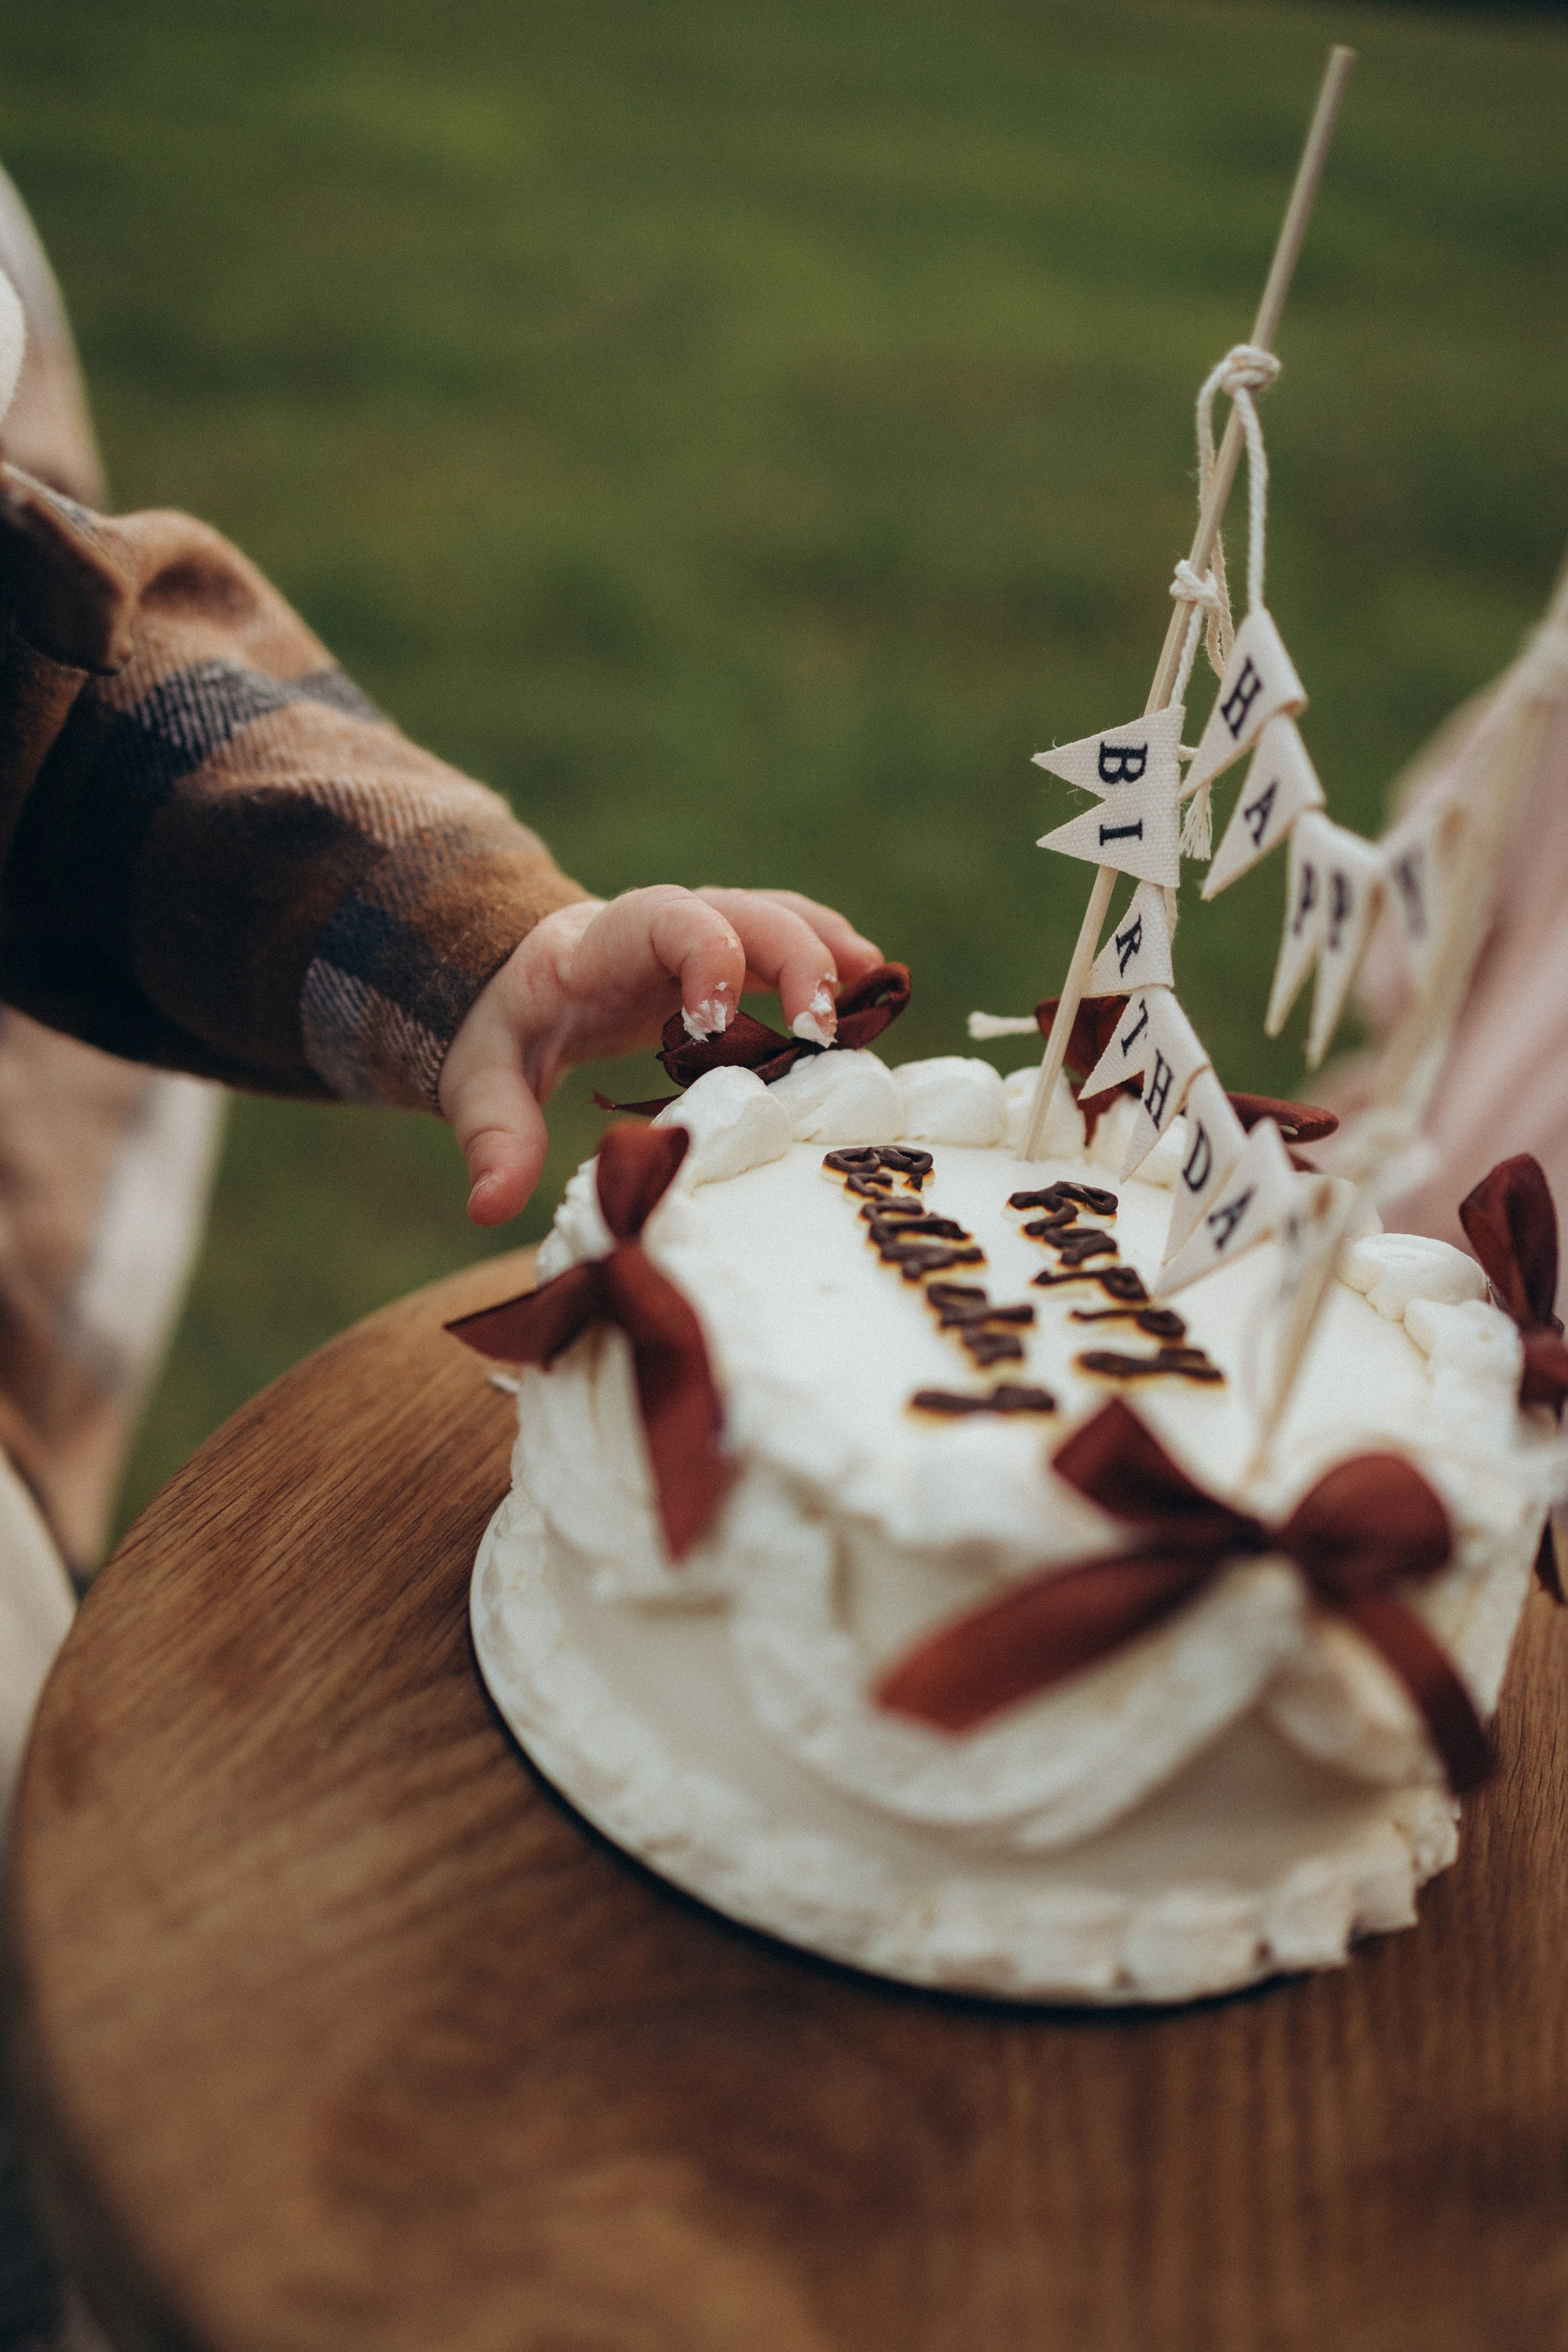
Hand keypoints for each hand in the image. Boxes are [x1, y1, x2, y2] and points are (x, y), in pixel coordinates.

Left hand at [438, 884, 883, 1224]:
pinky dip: (831, 955)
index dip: (704, 955)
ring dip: (827, 950)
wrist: (512, 982)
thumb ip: (492, 1138)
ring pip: (777, 916)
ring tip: (874, 998)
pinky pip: (788, 936)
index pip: (665, 919)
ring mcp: (703, 936)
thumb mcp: (478, 1082)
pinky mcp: (729, 956)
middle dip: (792, 958)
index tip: (713, 1023)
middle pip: (743, 910)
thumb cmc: (504, 1031)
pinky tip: (873, 991)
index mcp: (602, 946)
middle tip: (822, 1029)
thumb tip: (489, 1209)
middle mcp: (662, 927)